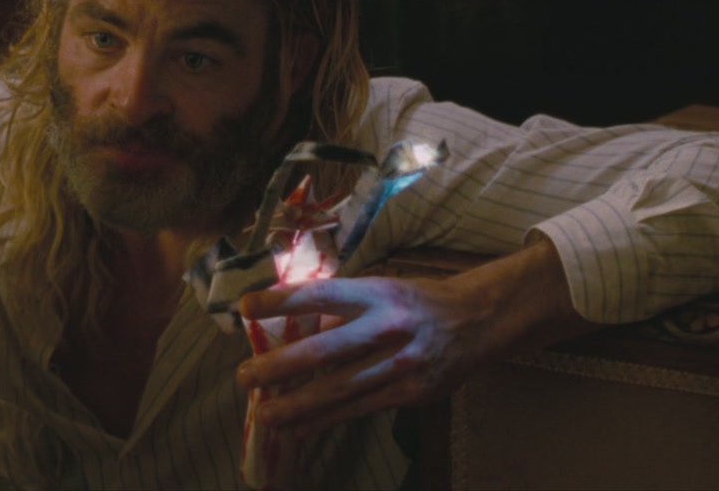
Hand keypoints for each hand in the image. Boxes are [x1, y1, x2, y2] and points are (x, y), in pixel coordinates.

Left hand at [233, 275, 481, 436]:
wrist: (474, 322)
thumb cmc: (414, 302)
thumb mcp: (379, 289)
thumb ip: (340, 309)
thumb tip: (292, 331)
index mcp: (374, 293)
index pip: (321, 294)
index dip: (281, 301)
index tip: (245, 308)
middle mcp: (386, 326)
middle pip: (324, 349)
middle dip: (279, 366)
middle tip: (243, 377)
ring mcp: (400, 363)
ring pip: (339, 388)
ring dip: (297, 405)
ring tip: (264, 416)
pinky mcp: (410, 393)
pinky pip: (360, 409)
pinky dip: (327, 420)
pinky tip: (300, 428)